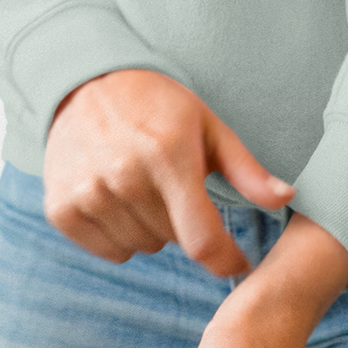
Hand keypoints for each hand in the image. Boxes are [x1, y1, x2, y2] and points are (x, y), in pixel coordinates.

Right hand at [43, 68, 293, 278]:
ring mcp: (88, 194)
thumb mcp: (208, 127)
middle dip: (182, 223)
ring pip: (141, 247)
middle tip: (173, 186)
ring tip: (144, 187)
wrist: (86, 84)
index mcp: (168, 156)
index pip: (202, 240)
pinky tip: (118, 198)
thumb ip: (246, 170)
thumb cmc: (158, 106)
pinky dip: (119, 234)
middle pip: (172, 242)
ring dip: (150, 228)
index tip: (238, 262)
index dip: (227, 260)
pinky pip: (109, 251)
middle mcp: (124, 177)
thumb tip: (286, 198)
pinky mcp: (61, 208)